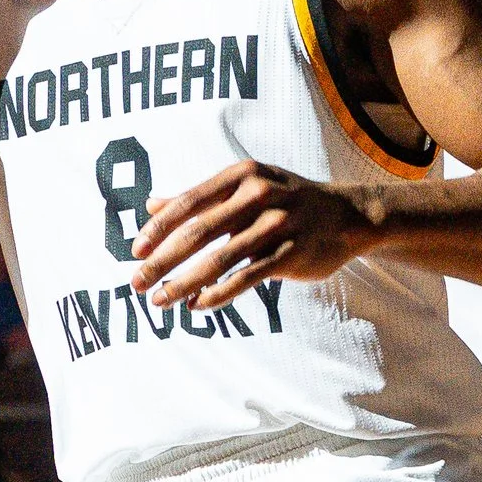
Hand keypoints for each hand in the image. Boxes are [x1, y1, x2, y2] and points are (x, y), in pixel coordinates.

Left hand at [131, 160, 366, 309]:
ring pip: (219, 259)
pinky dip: (218, 293)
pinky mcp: (290, 254)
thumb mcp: (244, 187)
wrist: (346, 216)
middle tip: (137, 283)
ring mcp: (276, 225)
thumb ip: (198, 197)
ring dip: (184, 283)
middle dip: (162, 260)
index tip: (135, 252)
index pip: (189, 202)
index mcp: (241, 175)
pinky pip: (246, 277)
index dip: (159, 229)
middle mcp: (258, 195)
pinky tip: (197, 305)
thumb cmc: (284, 200)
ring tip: (160, 301)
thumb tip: (150, 205)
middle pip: (198, 232)